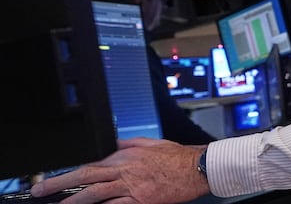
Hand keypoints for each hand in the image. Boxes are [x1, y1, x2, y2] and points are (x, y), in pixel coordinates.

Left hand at [30, 138, 209, 203]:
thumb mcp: (152, 143)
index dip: (73, 171)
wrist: (198, 168)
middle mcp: (126, 169)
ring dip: (73, 200)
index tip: (59, 178)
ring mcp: (132, 186)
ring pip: (95, 193)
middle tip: (41, 190)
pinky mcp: (141, 200)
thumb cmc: (179, 157)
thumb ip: (129, 144)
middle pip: (86, 175)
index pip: (93, 163)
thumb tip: (112, 143)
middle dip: (60, 182)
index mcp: (127, 154)